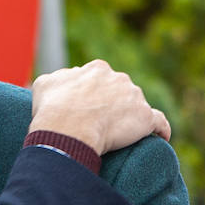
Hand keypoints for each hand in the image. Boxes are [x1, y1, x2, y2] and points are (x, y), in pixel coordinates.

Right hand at [29, 59, 170, 153]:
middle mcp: (119, 78)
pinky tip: (160, 136)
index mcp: (97, 69)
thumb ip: (58, 78)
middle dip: (113, 104)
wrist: (68, 130)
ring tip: (120, 135)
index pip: (99, 79)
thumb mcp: (44, 84)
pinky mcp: (145, 117)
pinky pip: (159, 122)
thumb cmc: (52, 110)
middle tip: (100, 124)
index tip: (86, 109)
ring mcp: (134, 96)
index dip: (93, 95)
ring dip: (130, 117)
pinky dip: (160, 129)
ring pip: (136, 105)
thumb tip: (63, 80)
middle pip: (120, 90)